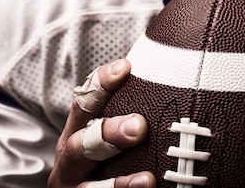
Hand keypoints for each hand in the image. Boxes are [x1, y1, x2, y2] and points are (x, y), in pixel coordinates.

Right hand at [47, 58, 154, 187]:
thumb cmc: (114, 161)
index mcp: (76, 135)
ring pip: (88, 187)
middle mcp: (69, 163)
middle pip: (81, 144)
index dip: (100, 84)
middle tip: (139, 126)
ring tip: (147, 180)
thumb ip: (133, 113)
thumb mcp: (113, 137)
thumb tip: (174, 80)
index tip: (125, 68)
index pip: (84, 103)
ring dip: (118, 183)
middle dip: (109, 133)